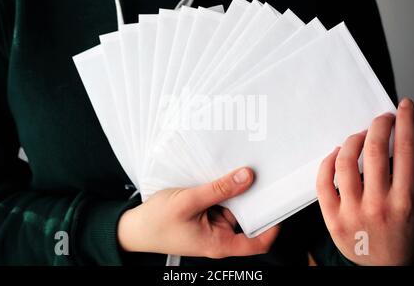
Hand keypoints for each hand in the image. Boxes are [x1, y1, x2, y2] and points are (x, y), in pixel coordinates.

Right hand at [118, 168, 279, 257]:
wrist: (134, 227)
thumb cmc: (156, 222)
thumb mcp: (188, 202)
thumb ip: (218, 189)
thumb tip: (246, 177)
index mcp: (219, 243)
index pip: (258, 242)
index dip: (273, 224)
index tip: (278, 201)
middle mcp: (220, 236)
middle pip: (248, 219)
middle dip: (253, 199)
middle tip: (262, 175)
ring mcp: (212, 225)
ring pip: (234, 207)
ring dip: (236, 191)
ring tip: (240, 170)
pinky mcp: (205, 215)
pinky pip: (221, 201)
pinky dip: (223, 189)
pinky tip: (223, 175)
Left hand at [316, 98, 413, 264]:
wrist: (388, 268)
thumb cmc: (404, 235)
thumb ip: (409, 174)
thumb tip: (398, 140)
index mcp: (406, 200)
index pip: (406, 149)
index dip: (404, 122)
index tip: (402, 107)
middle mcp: (379, 204)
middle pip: (374, 150)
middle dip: (378, 125)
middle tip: (380, 119)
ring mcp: (352, 211)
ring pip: (344, 161)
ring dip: (352, 140)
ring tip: (359, 137)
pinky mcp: (332, 218)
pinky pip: (323, 181)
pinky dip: (327, 162)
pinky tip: (335, 154)